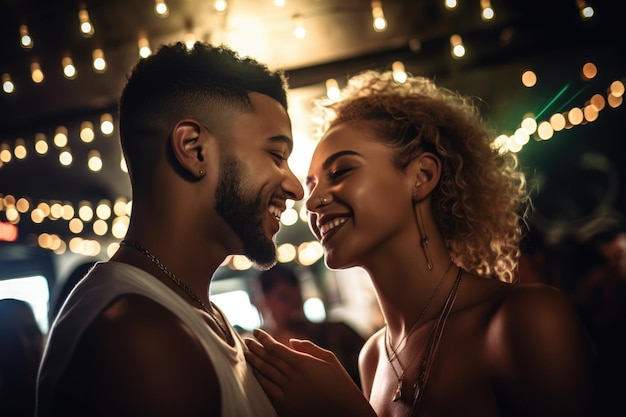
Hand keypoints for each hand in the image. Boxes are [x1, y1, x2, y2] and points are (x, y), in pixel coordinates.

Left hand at [245, 329, 375, 416]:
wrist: (345, 412)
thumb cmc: (339, 383)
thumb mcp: (329, 359)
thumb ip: (308, 348)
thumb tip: (289, 341)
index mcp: (303, 363)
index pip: (276, 348)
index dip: (264, 339)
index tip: (256, 331)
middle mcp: (292, 377)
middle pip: (267, 359)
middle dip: (255, 348)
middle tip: (246, 341)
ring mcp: (288, 393)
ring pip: (264, 374)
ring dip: (254, 362)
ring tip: (246, 354)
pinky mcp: (286, 407)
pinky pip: (267, 391)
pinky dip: (259, 380)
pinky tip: (255, 374)